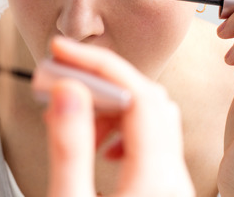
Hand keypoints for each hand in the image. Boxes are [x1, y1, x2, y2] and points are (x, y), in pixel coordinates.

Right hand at [39, 36, 194, 196]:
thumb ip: (70, 148)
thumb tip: (68, 92)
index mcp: (155, 179)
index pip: (137, 94)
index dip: (97, 64)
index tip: (62, 52)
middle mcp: (173, 179)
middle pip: (148, 100)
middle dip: (101, 82)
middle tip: (60, 78)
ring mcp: (172, 184)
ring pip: (152, 118)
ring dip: (110, 106)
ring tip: (72, 119)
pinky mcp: (164, 190)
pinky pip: (152, 141)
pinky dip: (121, 129)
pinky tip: (95, 145)